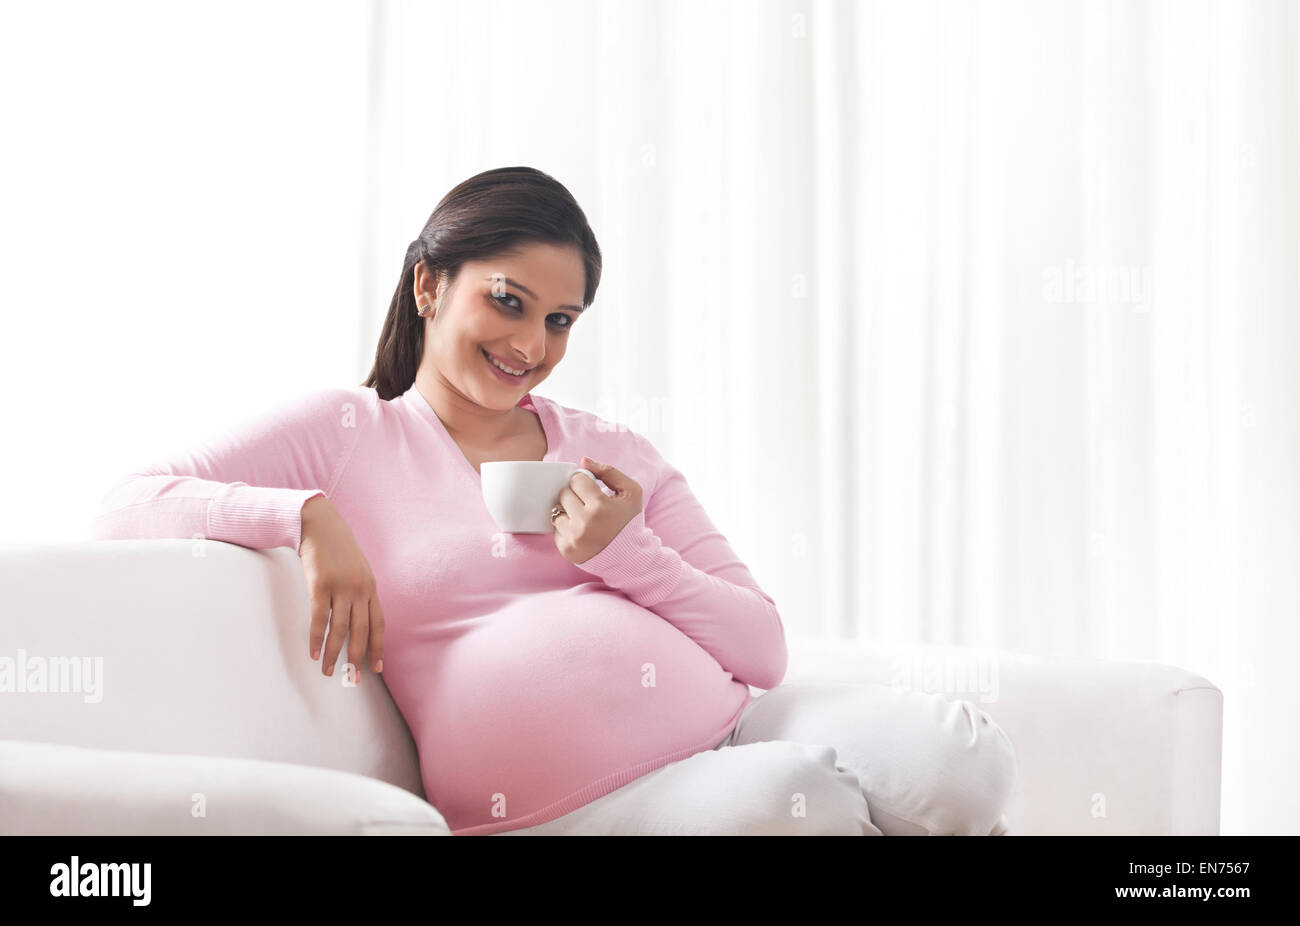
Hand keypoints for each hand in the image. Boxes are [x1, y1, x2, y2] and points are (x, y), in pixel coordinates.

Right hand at [298, 494, 385, 684]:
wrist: (320, 524)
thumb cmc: (337, 549)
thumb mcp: (357, 570)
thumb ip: (360, 593)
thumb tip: (358, 620)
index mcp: (370, 588)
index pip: (378, 624)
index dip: (378, 647)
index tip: (378, 668)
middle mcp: (359, 589)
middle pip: (361, 631)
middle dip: (357, 658)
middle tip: (352, 680)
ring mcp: (340, 587)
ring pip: (340, 629)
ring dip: (334, 653)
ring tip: (329, 671)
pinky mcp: (320, 585)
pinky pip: (319, 618)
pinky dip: (316, 638)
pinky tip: (314, 652)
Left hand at [552, 456, 642, 565]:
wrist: (630, 556)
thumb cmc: (630, 521)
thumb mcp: (631, 492)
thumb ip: (608, 471)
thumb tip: (583, 461)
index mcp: (600, 506)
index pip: (576, 480)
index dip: (586, 483)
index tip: (593, 492)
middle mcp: (585, 523)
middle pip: (564, 494)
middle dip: (576, 496)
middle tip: (589, 505)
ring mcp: (574, 538)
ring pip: (557, 511)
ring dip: (569, 512)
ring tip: (585, 519)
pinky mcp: (567, 550)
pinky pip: (556, 529)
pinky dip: (566, 528)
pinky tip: (582, 532)